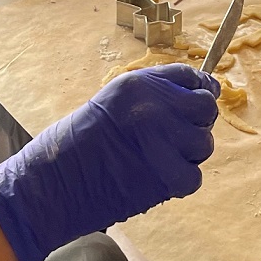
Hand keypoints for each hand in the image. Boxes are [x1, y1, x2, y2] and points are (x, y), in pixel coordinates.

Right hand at [0, 65, 219, 260]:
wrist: (54, 182)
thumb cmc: (77, 142)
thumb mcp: (112, 101)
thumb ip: (152, 94)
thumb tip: (199, 92)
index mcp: (139, 84)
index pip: (192, 78)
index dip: (200, 91)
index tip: (199, 101)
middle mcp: (156, 107)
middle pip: (206, 109)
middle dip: (196, 122)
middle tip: (176, 137)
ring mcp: (163, 141)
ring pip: (204, 144)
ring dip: (189, 153)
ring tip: (161, 159)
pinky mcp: (166, 177)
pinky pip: (194, 177)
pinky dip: (182, 180)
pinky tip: (160, 178)